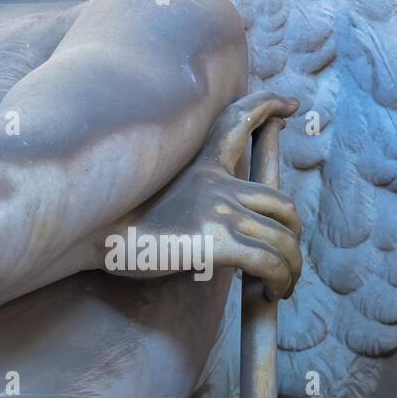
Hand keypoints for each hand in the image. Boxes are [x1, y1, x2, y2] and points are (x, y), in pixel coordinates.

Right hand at [101, 90, 301, 300]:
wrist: (102, 240)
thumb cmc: (126, 226)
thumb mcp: (162, 194)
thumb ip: (198, 196)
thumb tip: (227, 219)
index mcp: (202, 167)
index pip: (238, 122)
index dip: (267, 106)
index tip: (290, 105)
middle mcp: (217, 184)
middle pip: (283, 203)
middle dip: (294, 235)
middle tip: (288, 261)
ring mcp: (219, 211)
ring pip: (283, 239)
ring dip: (291, 268)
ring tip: (283, 286)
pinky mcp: (219, 242)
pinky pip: (270, 262)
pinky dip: (279, 280)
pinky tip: (272, 292)